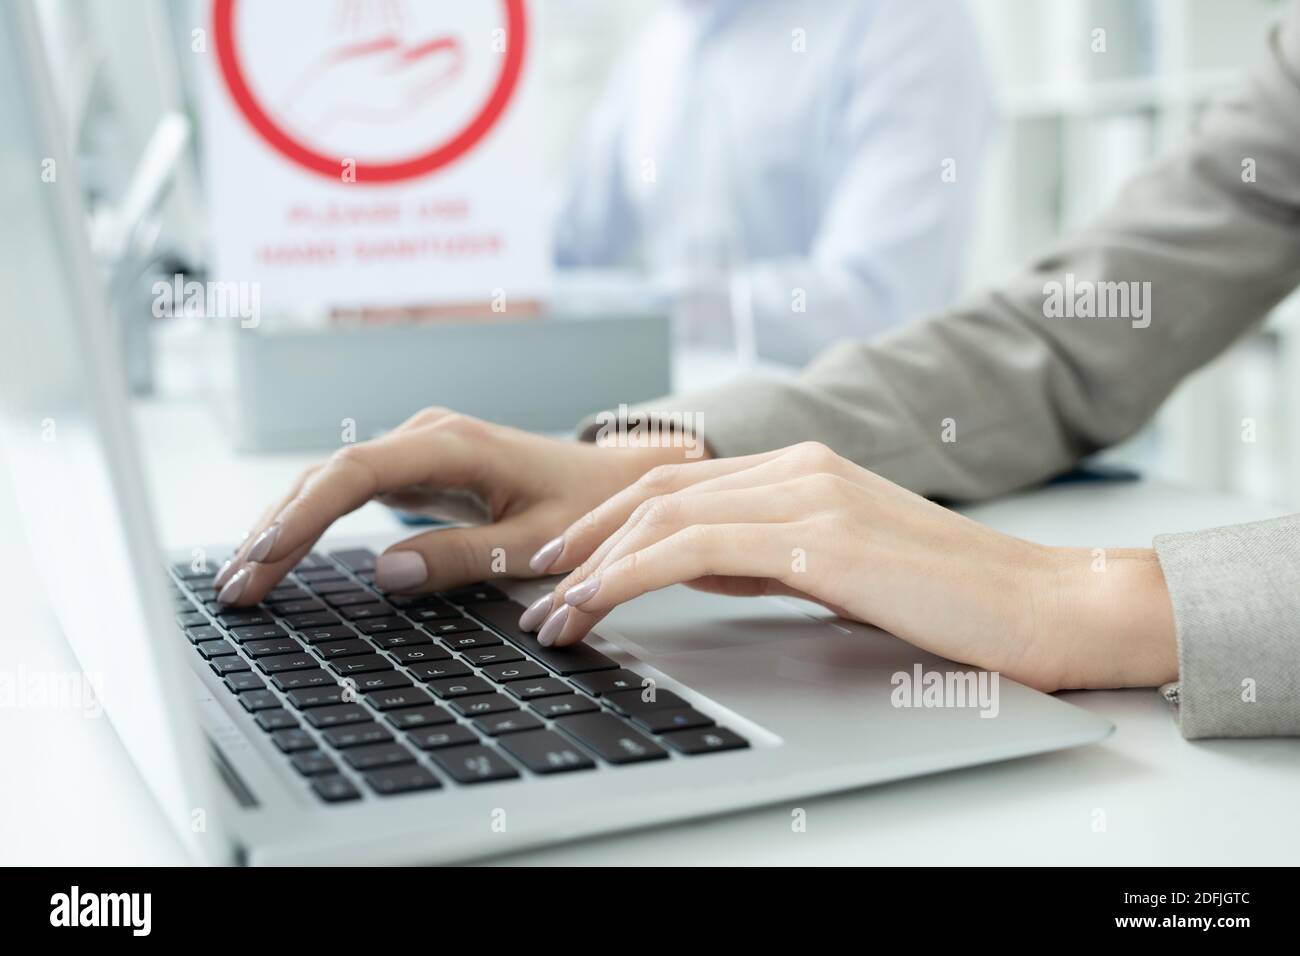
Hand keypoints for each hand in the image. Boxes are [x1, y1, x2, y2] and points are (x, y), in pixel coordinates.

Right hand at [213, 408, 698, 606]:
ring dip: (285, 525)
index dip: (303, 516)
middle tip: (234, 588)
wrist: (612, 480)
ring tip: (241, 578)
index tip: (264, 558)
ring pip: (330, 480)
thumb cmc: (583, 507)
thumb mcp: (533, 545)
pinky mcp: (416, 467)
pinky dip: (312, 520)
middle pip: (329, 475)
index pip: (355, 473)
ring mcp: (416, 448)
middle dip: (277, 530)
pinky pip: (349, 489)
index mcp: (452, 446)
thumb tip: (386, 572)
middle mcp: (425, 436)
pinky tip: (279, 552)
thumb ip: (464, 558)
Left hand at [519, 442, 1177, 691]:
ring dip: (596, 566)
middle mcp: (799, 465)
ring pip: (666, 515)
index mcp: (803, 466)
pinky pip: (697, 549)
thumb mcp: (835, 565)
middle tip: (539, 584)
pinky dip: (633, 574)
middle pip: (658, 490)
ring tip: (554, 611)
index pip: (680, 481)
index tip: (567, 560)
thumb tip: (689, 565)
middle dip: (587, 539)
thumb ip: (762, 553)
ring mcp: (809, 494)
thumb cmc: (946, 596)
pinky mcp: (821, 537)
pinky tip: (601, 600)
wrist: (1041, 605)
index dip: (612, 518)